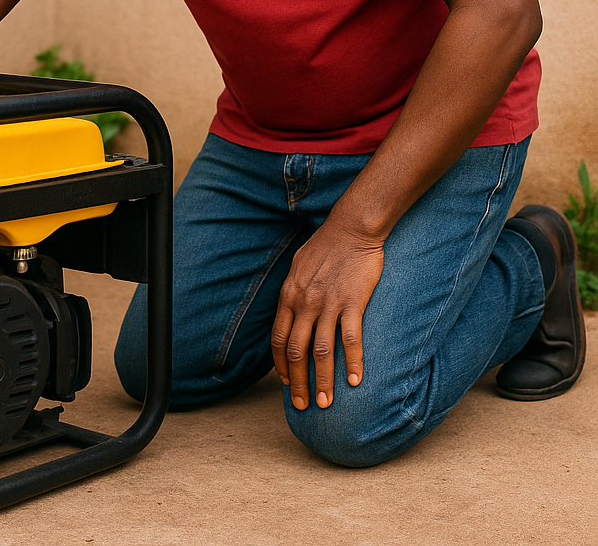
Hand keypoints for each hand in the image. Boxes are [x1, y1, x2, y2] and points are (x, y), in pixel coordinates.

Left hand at [270, 221, 384, 409]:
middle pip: (296, 351)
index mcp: (288, 295)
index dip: (281, 365)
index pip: (278, 339)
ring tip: (325, 403)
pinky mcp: (352, 303)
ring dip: (322, 381)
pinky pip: (350, 339)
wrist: (351, 228)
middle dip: (298, 382)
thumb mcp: (297, 267)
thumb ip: (292, 292)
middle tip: (304, 405)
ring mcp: (328, 304)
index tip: (286, 384)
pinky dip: (352, 363)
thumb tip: (288, 314)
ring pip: (321, 351)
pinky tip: (355, 381)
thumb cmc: (324, 246)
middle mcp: (304, 302)